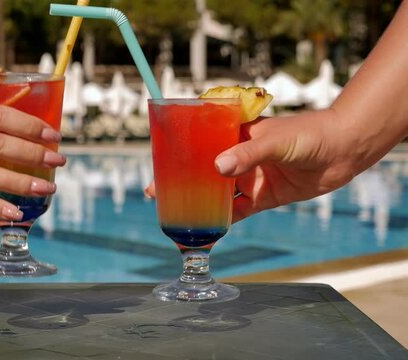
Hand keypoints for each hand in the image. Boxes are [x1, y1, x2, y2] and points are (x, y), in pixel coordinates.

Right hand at [145, 109, 360, 222]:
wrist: (344, 151)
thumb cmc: (309, 134)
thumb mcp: (275, 141)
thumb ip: (248, 155)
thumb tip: (218, 168)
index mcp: (236, 135)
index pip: (200, 141)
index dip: (179, 152)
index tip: (159, 160)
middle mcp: (239, 157)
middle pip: (203, 170)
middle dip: (182, 181)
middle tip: (157, 191)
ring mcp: (250, 177)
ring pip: (217, 192)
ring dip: (199, 202)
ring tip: (176, 212)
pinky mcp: (263, 197)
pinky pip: (238, 211)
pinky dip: (223, 220)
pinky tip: (206, 228)